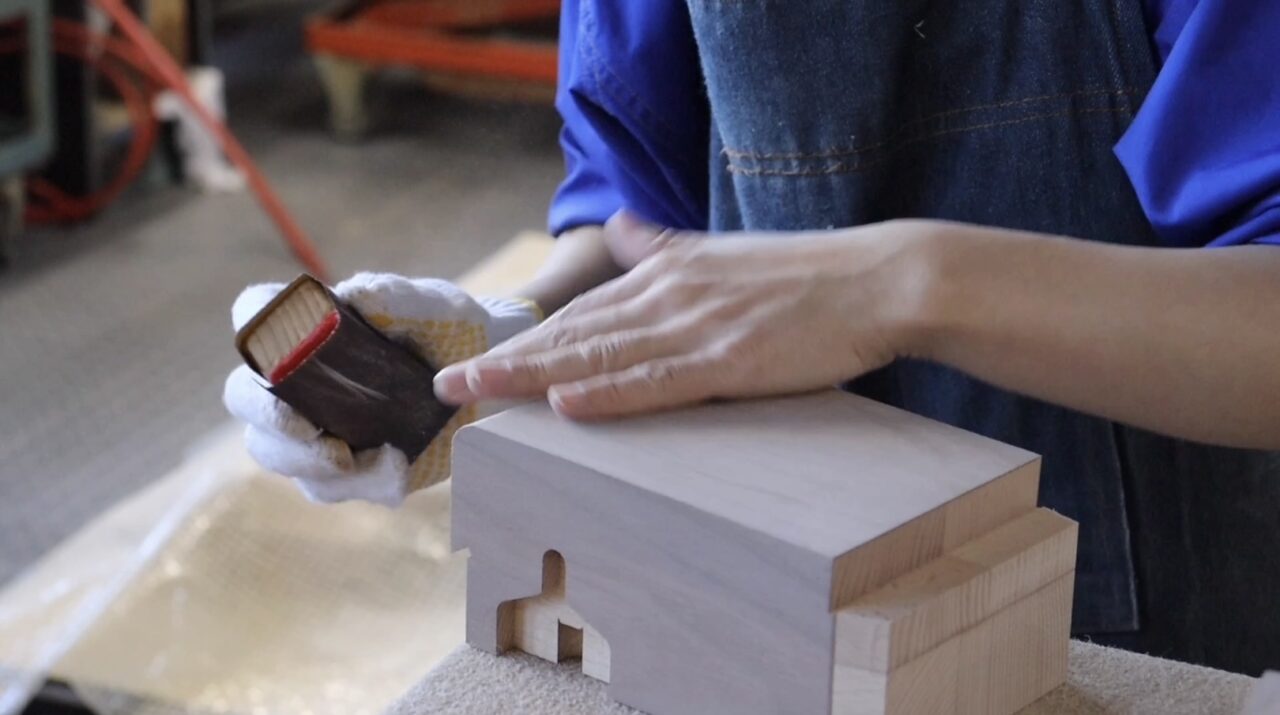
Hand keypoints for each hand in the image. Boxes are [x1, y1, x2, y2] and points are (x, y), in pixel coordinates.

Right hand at [223, 273, 539, 505]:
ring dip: (307, 461)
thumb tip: (356, 297)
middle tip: (309, 431)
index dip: (255, 332)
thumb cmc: (447, 328)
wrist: (486, 375)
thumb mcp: (433, 305)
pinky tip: (395, 467)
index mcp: (304, 325)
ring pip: (275, 453)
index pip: (255, 316)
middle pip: (244, 399)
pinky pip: (328, 488)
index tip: (278, 356)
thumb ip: (396, 296)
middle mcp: (294, 379)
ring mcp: (311, 428)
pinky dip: (360, 483)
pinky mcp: (342, 468)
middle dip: (268, 417)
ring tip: (355, 459)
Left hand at [433, 212, 937, 418]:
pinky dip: (609, 393)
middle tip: (449, 383)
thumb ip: (665, 245)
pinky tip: (566, 403)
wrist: (880, 278)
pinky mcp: (730, 358)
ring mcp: (698, 327)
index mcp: (669, 275)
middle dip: (508, 362)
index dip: (527, 340)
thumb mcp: (724, 251)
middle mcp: (670, 296)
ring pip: (601, 356)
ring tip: (479, 394)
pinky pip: (657, 381)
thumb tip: (624, 226)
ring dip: (534, 377)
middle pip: (575, 334)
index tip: (479, 359)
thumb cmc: (807, 274)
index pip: (583, 313)